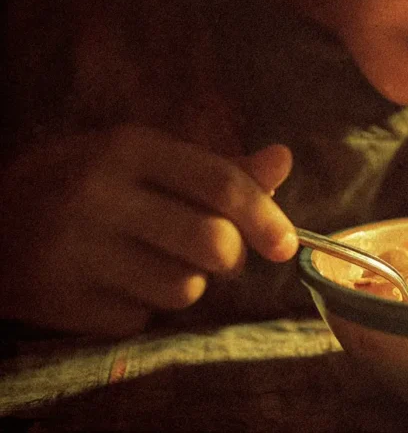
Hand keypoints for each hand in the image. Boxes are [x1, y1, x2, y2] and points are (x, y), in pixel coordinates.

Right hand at [0, 125, 296, 336]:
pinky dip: (138, 308)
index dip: (266, 218)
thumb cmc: (80, 184)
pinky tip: (109, 282)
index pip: (221, 185)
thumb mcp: (139, 159)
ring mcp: (75, 251)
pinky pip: (140, 319)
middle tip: (217, 254)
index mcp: (126, 149)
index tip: (287, 245)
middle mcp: (99, 196)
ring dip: (184, 283)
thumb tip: (281, 160)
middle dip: (231, 258)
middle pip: (214, 245)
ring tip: (149, 261)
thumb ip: (213, 167)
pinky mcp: (60, 300)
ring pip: (184, 289)